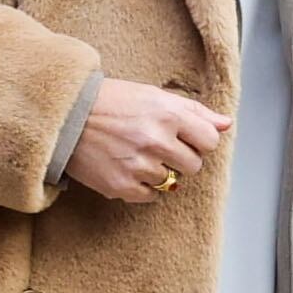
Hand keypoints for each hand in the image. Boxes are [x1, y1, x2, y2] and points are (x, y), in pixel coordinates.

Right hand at [65, 78, 229, 204]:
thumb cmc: (111, 102)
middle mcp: (156, 141)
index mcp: (168, 114)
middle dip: (182, 157)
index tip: (185, 137)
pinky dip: (144, 187)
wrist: (66, 116)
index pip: (210, 140)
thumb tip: (226, 124)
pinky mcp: (121, 185)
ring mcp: (139, 166)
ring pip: (171, 182)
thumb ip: (194, 111)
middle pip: (194, 165)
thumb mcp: (155, 96)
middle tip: (159, 146)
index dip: (199, 140)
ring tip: (136, 153)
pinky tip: (129, 168)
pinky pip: (151, 196)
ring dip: (159, 171)